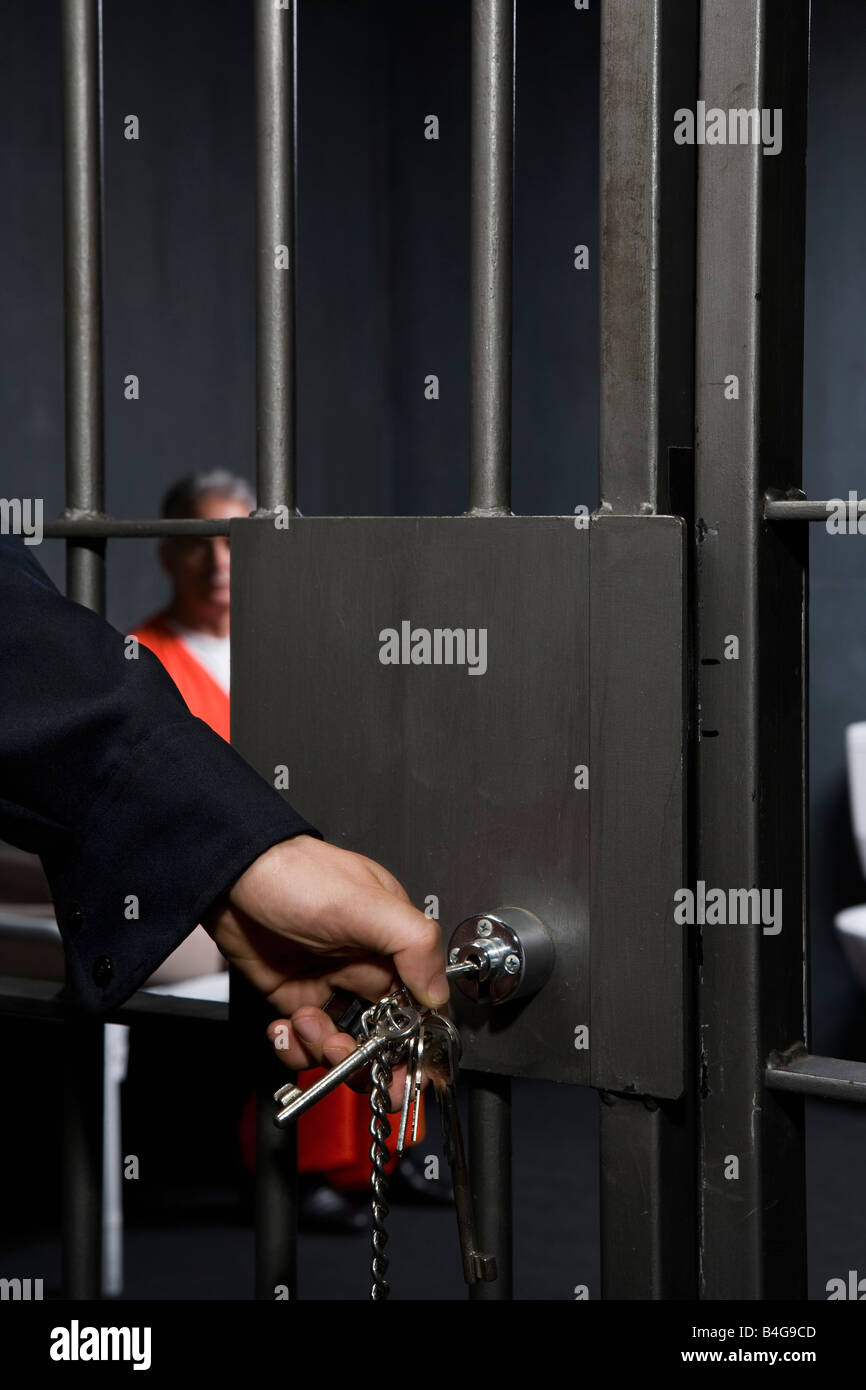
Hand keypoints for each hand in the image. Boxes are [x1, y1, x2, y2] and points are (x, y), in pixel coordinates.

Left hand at [203, 834, 447, 1103]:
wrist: (231, 875)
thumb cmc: (297, 874)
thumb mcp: (365, 903)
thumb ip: (413, 943)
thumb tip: (438, 990)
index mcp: (393, 942)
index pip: (421, 1002)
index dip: (416, 1037)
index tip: (404, 1064)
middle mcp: (365, 965)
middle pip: (385, 1033)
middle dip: (371, 1057)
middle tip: (353, 1060)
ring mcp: (329, 982)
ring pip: (343, 1043)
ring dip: (326, 1049)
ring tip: (306, 1023)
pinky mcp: (294, 996)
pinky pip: (304, 1040)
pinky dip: (294, 1046)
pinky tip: (284, 1028)